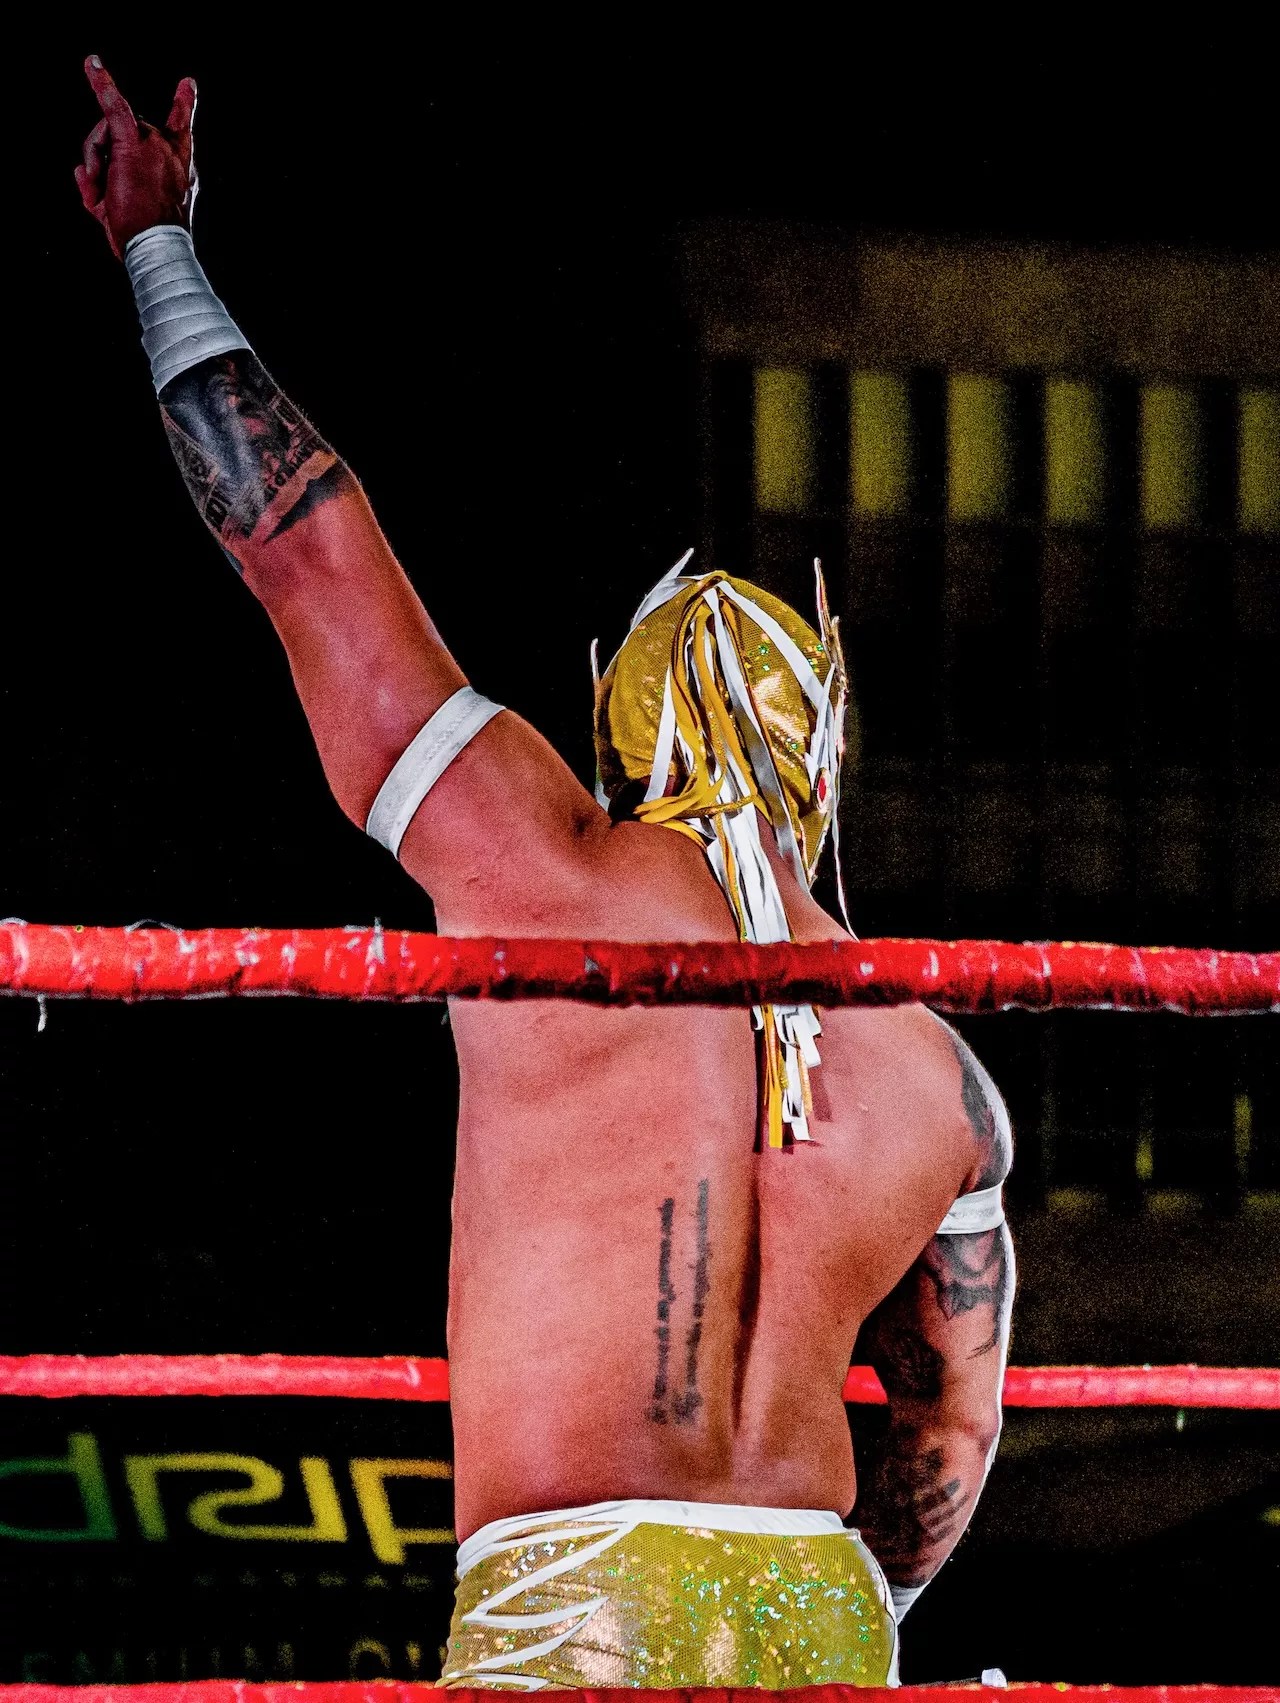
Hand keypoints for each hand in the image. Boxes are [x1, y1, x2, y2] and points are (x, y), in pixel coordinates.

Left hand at [75, 56, 196, 258]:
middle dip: (106, 152)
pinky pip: (113, 106)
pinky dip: (101, 84)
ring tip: (101, 187)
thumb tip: (80, 170)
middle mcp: (168, 153)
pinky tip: (92, 63)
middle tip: (102, 186)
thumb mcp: (124, 213)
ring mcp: (152, 145)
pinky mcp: (130, 142)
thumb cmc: (142, 238)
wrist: (155, 246)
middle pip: (128, 132)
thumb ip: (101, 190)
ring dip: (96, 157)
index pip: (181, 132)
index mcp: (178, 171)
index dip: (184, 106)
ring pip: (109, 132)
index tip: (187, 84)